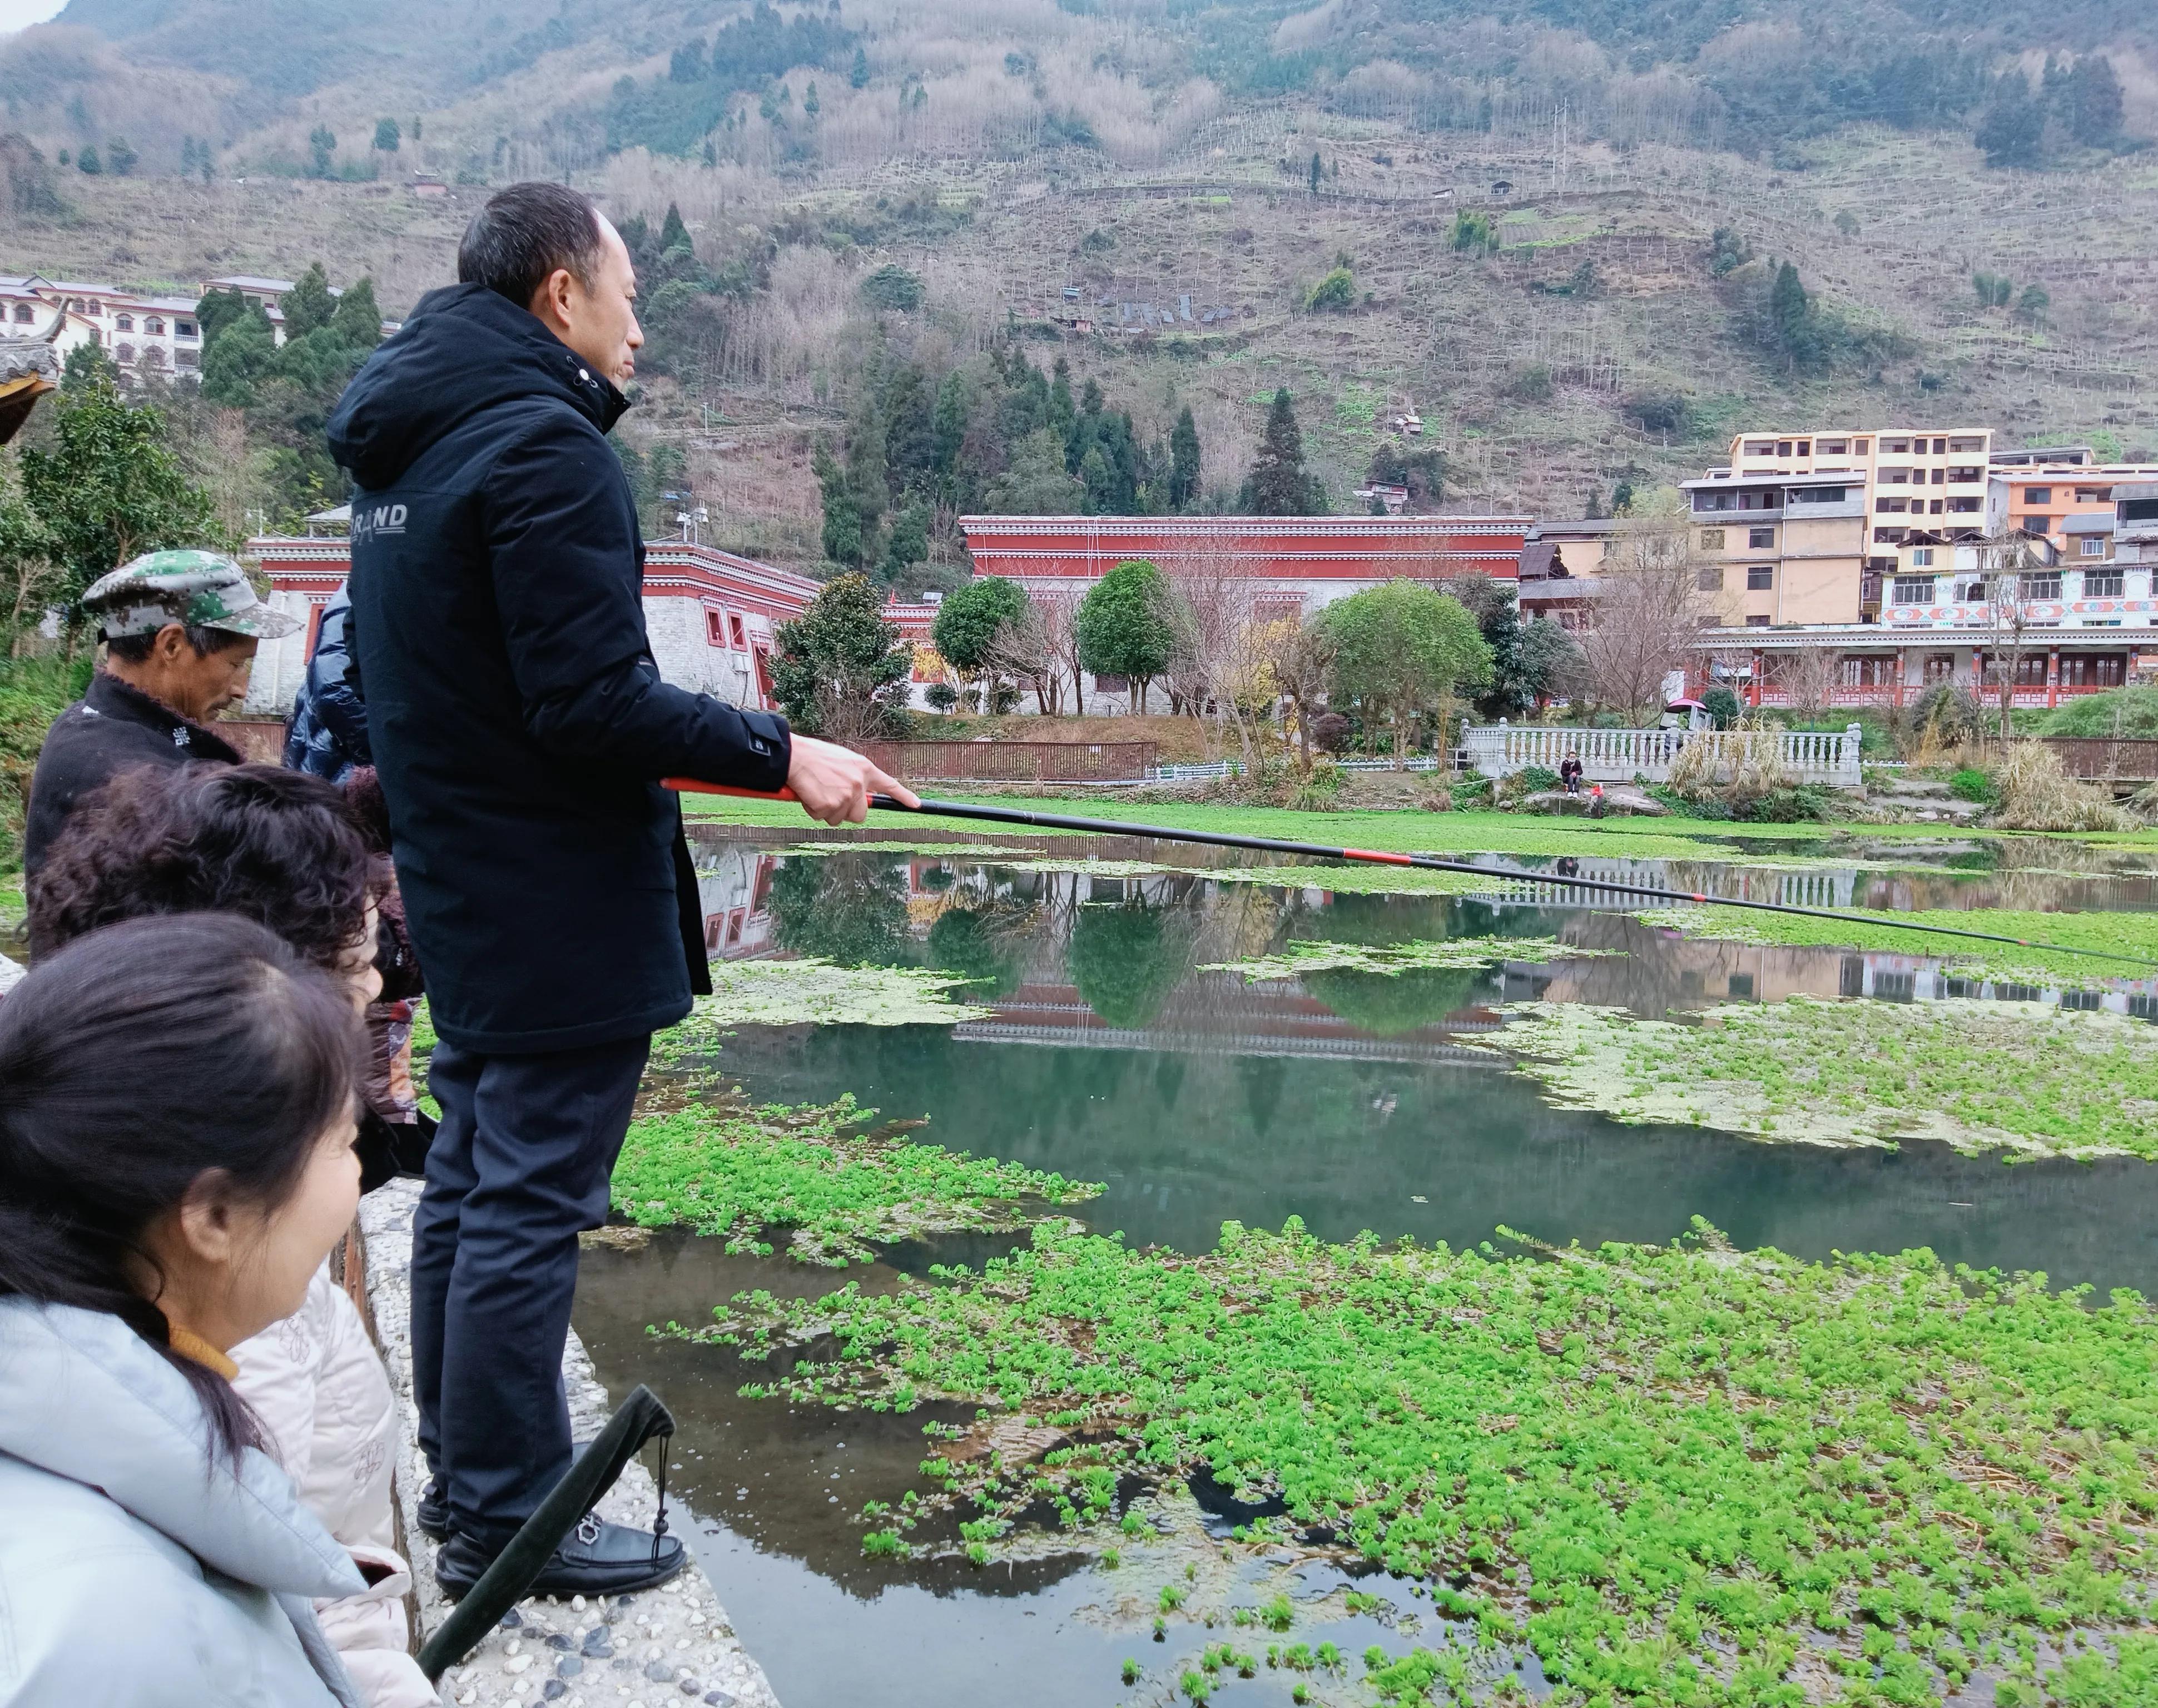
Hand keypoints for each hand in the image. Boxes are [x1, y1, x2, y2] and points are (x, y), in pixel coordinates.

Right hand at [785, 735, 918, 825]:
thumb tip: (857, 793)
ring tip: (817, 790)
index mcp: (864, 768)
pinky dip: (813, 809)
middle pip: (860, 815)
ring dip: (826, 810)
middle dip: (846, 812)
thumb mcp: (842, 761)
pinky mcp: (830, 806)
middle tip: (830, 797)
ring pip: (838, 818)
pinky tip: (809, 793)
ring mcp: (846, 796)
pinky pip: (822, 817)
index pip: (889, 785)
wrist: (794, 756)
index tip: (916, 804)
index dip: (903, 796)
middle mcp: (859, 783)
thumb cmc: (814, 756)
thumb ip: (854, 776)